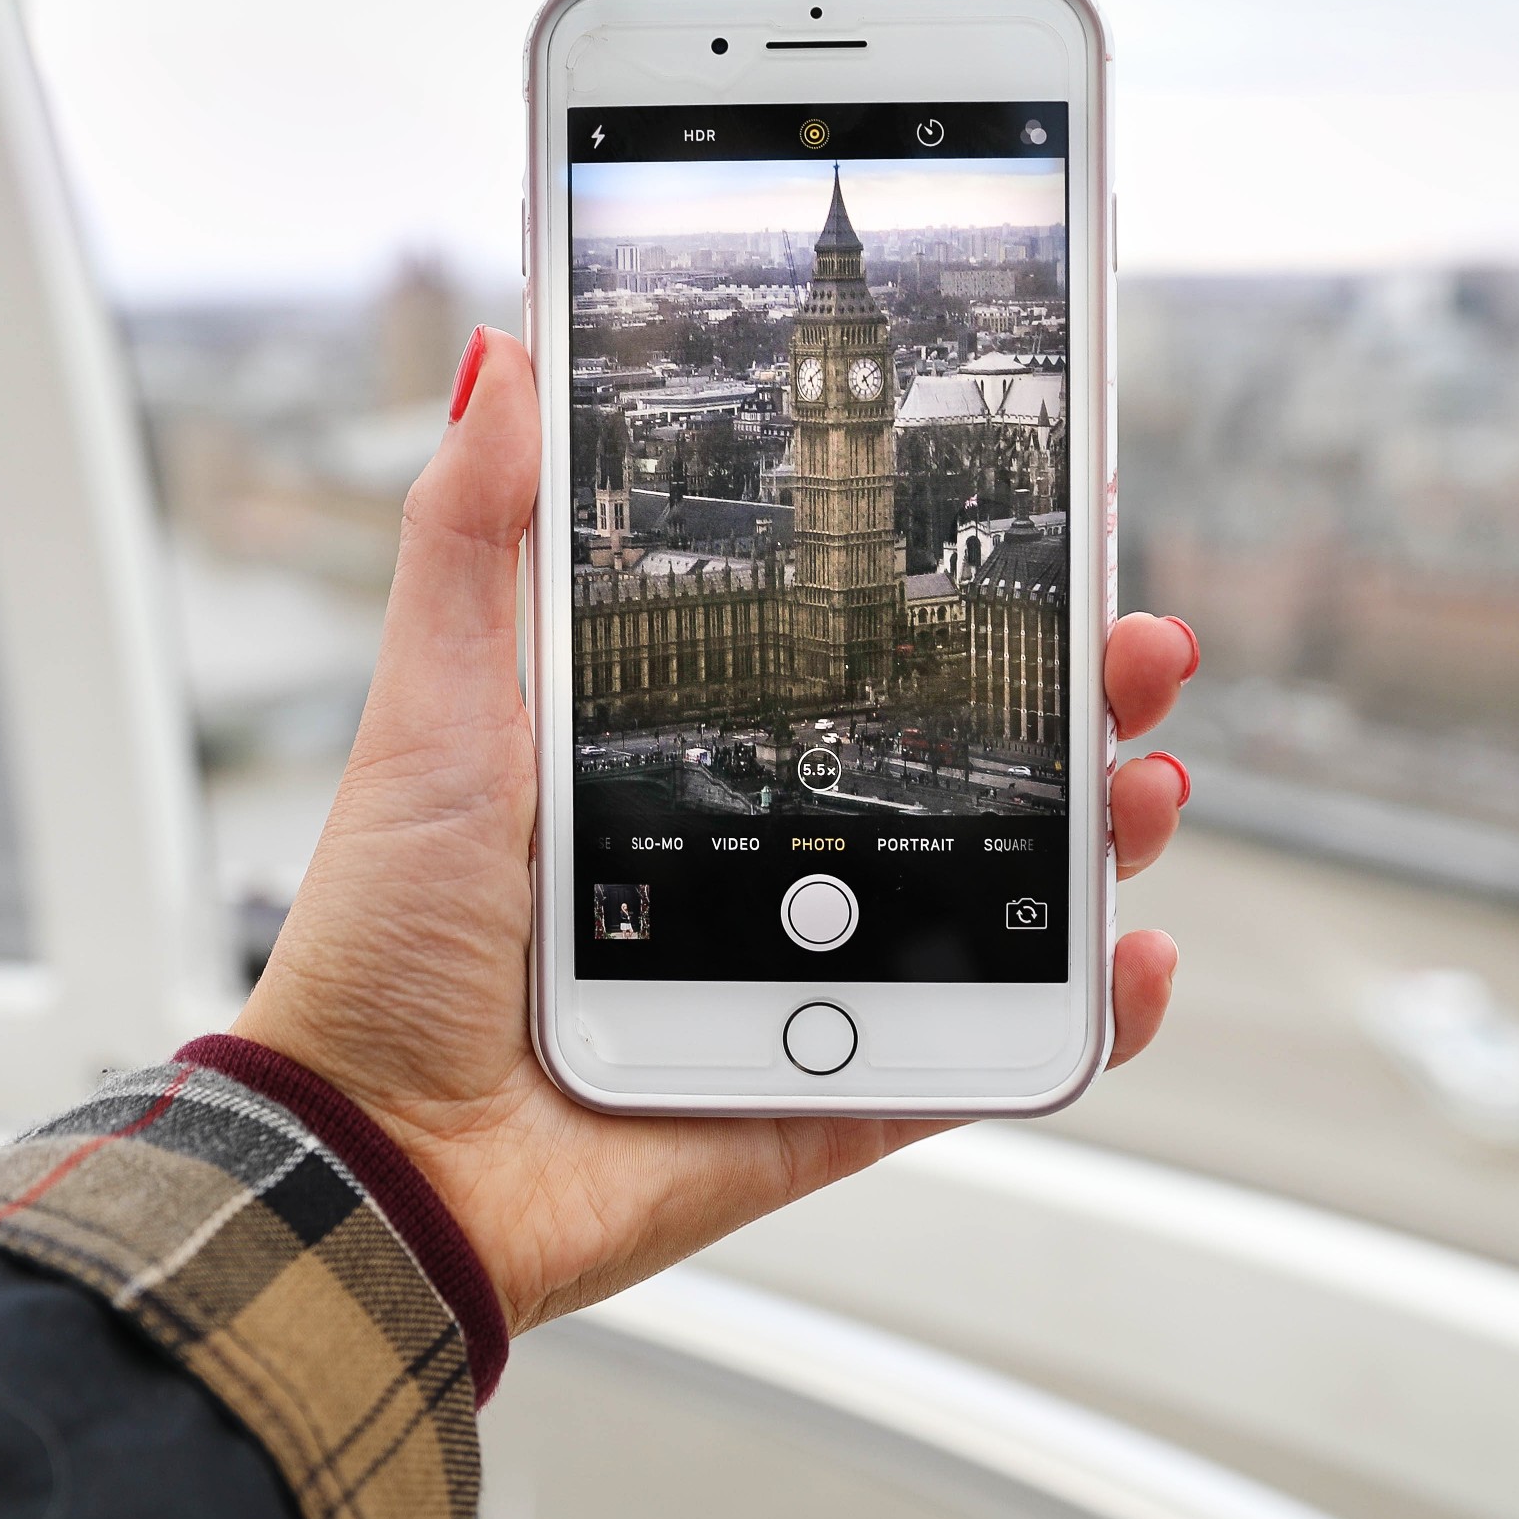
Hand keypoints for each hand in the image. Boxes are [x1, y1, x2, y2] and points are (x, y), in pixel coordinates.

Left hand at [232, 330, 1196, 1333]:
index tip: (1046, 523)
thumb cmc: (380, 943)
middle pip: (964, 761)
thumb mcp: (431, 709)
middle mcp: (762, 860)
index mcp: (682, 754)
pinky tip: (1130, 963)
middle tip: (1135, 644)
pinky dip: (1081, 1020)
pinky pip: (980, 1058)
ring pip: (1000, 896)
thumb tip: (498, 360)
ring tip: (1144, 787)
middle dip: (1076, 697)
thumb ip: (473, 540)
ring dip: (1104, 837)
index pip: (860, 652)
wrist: (374, 1158)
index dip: (961, 596)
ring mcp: (807, 982)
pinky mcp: (829, 1098)